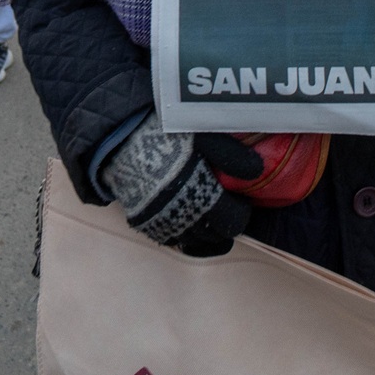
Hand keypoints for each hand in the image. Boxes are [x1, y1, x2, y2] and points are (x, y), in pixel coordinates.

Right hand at [104, 121, 258, 258]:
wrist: (116, 136)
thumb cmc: (163, 132)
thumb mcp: (202, 134)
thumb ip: (231, 155)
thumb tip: (258, 171)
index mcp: (201, 198)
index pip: (232, 223)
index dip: (241, 213)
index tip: (241, 200)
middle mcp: (182, 218)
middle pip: (213, 236)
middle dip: (223, 223)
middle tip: (226, 204)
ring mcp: (160, 223)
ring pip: (191, 241)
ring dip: (203, 231)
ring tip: (207, 212)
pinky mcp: (142, 222)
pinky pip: (168, 238)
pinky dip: (180, 231)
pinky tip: (184, 215)